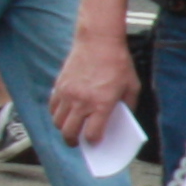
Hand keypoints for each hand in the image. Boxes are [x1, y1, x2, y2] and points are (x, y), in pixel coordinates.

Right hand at [49, 24, 134, 147]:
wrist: (99, 41)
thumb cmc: (118, 63)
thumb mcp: (132, 87)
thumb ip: (128, 106)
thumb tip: (123, 120)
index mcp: (101, 104)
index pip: (92, 134)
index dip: (94, 141)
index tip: (96, 142)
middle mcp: (81, 102)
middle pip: (69, 133)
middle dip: (73, 142)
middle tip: (77, 143)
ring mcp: (67, 94)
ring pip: (58, 122)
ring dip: (63, 129)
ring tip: (70, 129)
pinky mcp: (59, 85)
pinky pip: (52, 107)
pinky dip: (56, 114)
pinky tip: (64, 114)